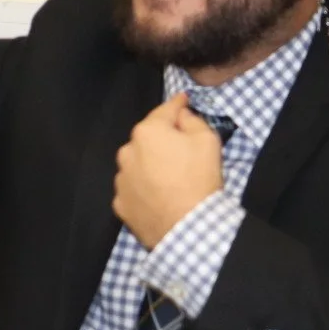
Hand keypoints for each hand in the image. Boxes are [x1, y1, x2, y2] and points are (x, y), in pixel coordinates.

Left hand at [113, 93, 224, 249]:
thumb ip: (192, 120)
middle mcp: (127, 152)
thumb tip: (180, 115)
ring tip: (169, 178)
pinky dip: (143, 188)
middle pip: (148, 138)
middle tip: (181, 150)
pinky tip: (158, 196)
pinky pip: (133, 188)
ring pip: (137, 163)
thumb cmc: (199, 179)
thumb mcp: (207, 140)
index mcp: (147, 132)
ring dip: (150, 164)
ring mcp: (121, 180)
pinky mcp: (120, 204)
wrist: (188, 229)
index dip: (177, 104)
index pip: (164, 110)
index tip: (183, 100)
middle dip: (162, 139)